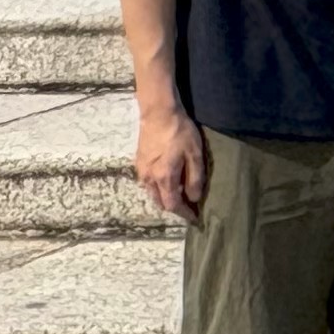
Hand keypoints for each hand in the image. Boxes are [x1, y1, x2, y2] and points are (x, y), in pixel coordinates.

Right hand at [133, 104, 207, 218]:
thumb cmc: (180, 133)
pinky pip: (148, 184)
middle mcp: (149, 179)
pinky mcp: (138, 164)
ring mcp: (141, 171)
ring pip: (152, 194)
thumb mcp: (195, 154)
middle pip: (160, 202)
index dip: (184, 214)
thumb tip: (194, 198)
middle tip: (189, 207)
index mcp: (164, 177)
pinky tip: (168, 183)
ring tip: (180, 196)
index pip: (172, 205)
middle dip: (174, 208)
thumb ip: (194, 178)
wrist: (158, 114)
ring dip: (165, 199)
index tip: (195, 218)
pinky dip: (158, 189)